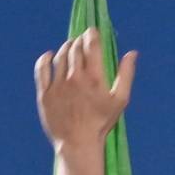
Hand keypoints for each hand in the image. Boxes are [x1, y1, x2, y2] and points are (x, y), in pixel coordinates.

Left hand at [35, 28, 136, 148]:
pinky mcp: (45, 93)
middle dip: (79, 40)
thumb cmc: (102, 122)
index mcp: (94, 77)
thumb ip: (126, 74)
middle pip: (74, 47)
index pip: (90, 44)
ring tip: (70, 48)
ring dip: (66, 47)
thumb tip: (132, 53)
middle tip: (82, 42)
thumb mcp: (120, 100)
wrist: (78, 143)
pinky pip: (42, 68)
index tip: (92, 32)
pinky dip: (46, 58)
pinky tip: (49, 56)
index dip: (91, 34)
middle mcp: (74, 78)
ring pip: (59, 55)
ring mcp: (58, 85)